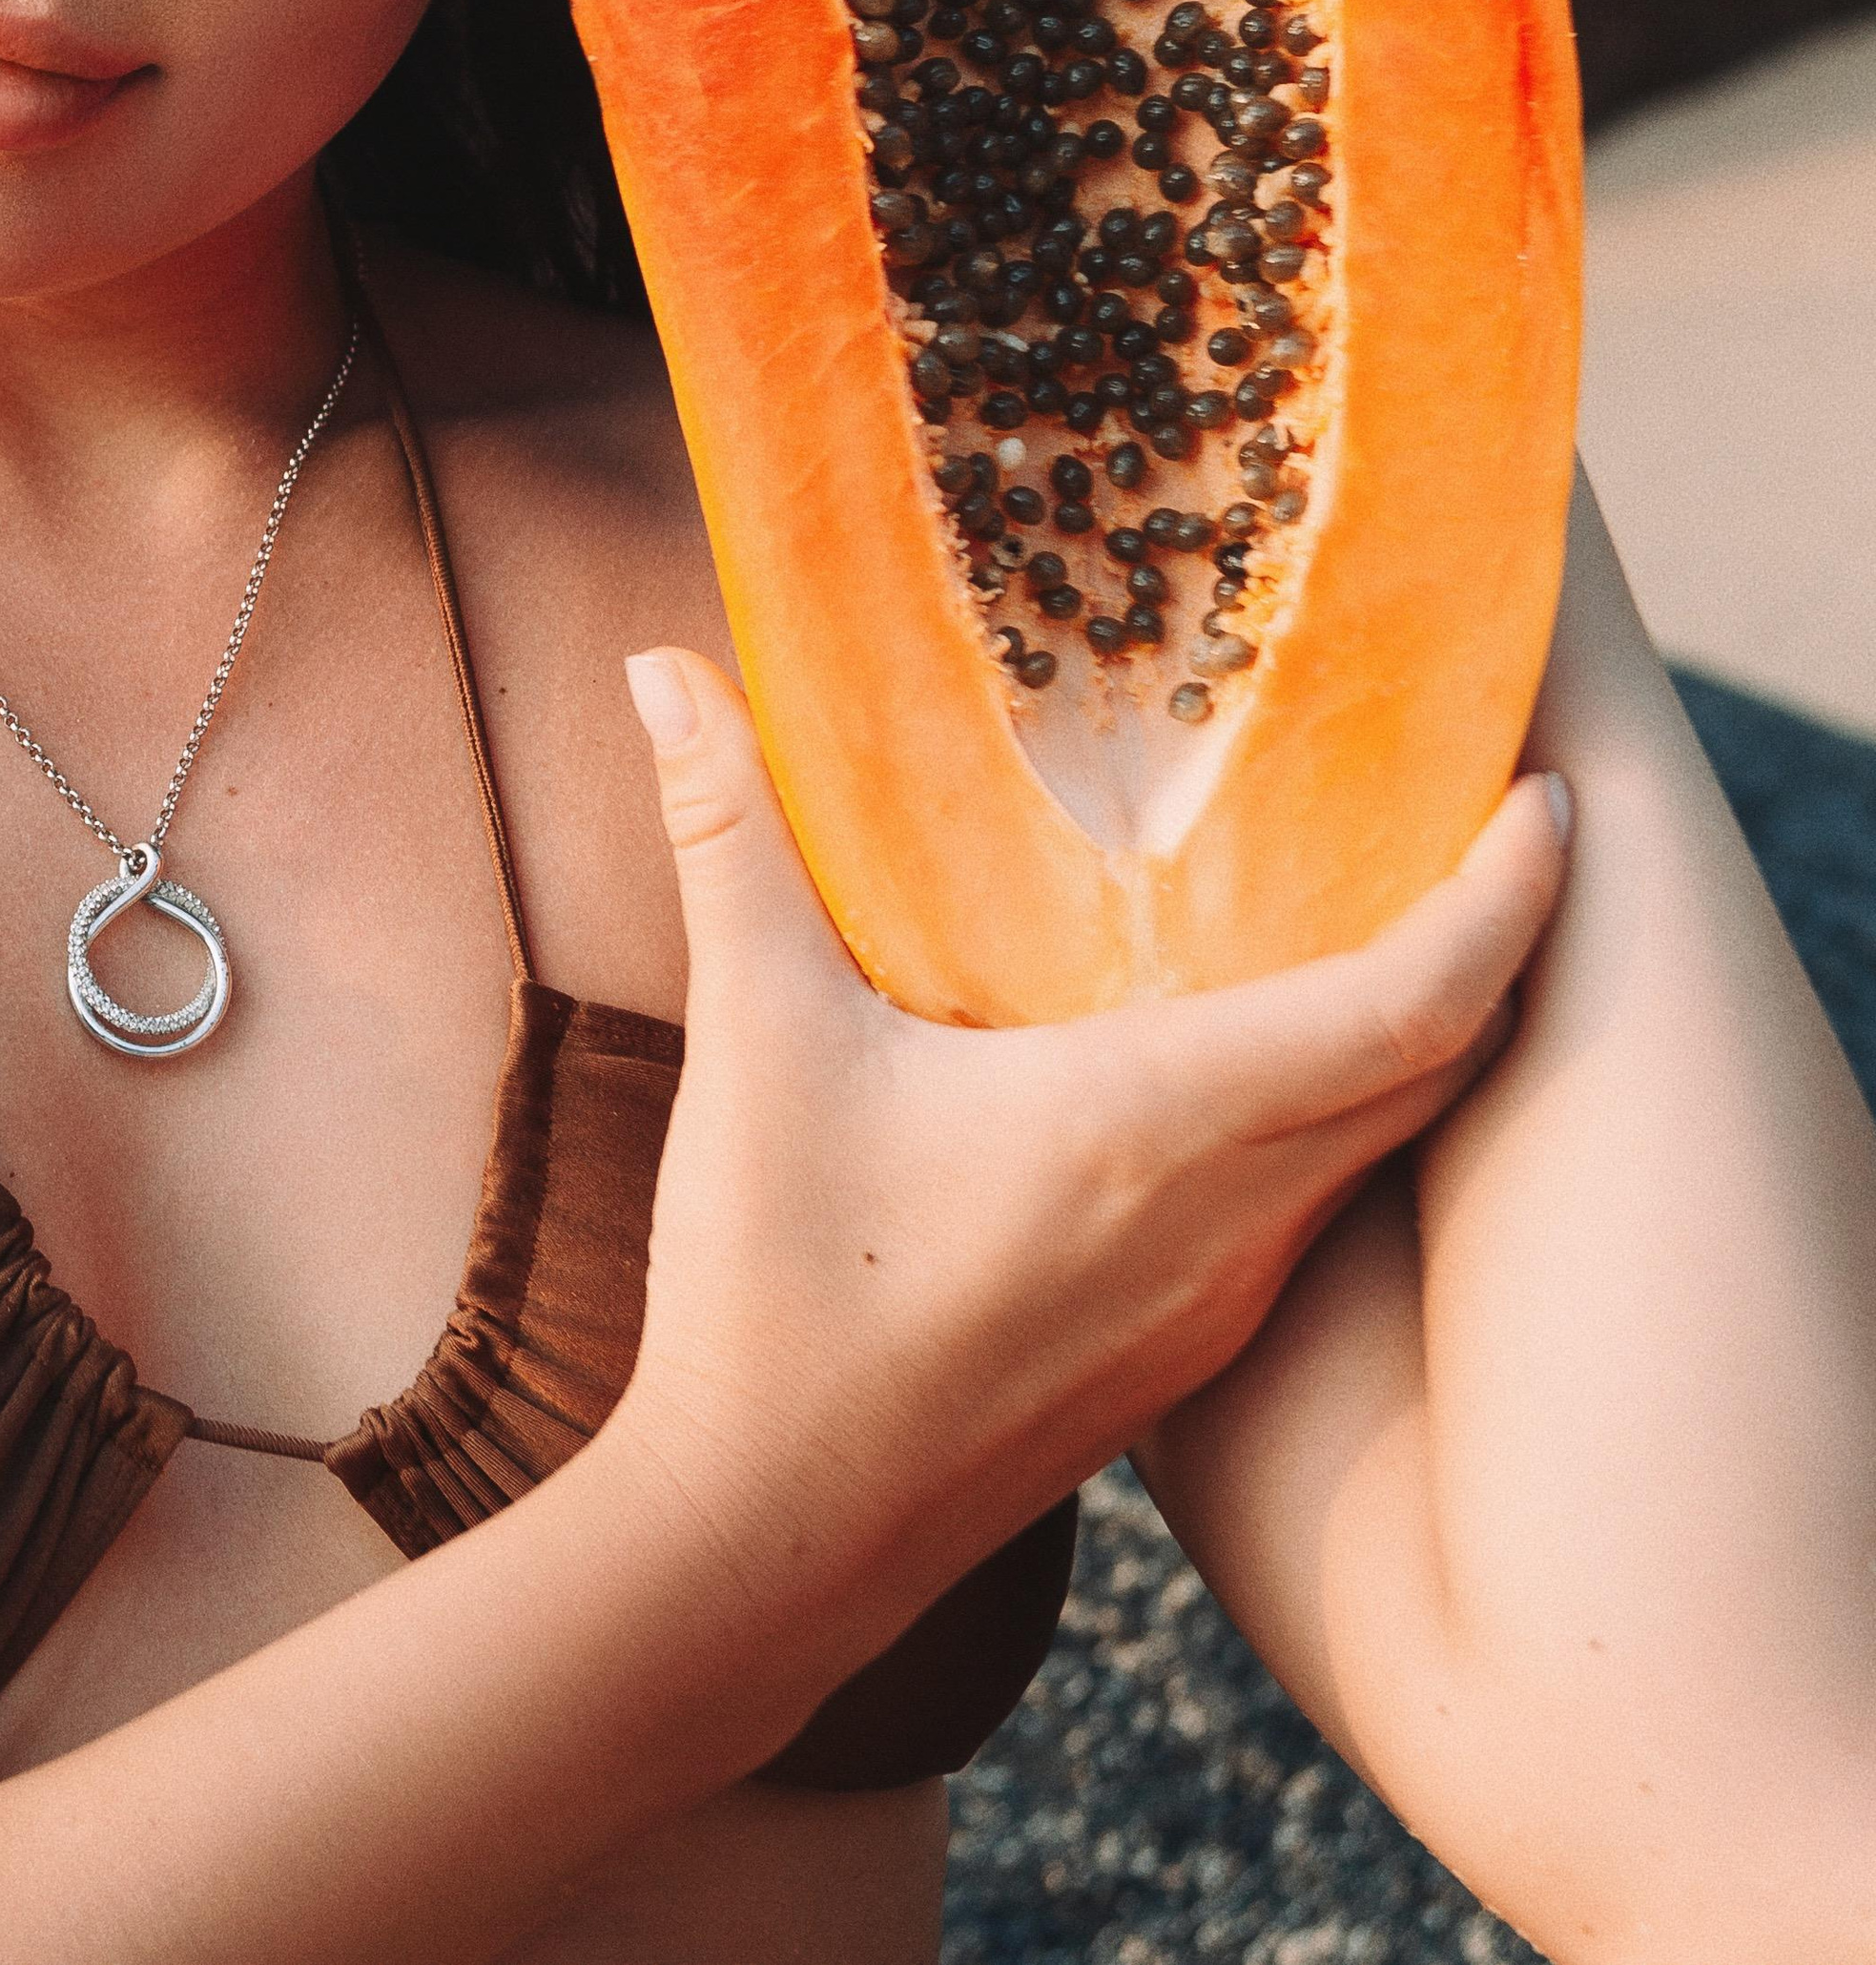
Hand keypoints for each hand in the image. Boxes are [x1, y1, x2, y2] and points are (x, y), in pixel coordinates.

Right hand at [605, 651, 1568, 1680]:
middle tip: (1482, 816)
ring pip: (1385, 1144)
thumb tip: (665, 670)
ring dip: (1420, 1032)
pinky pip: (1319, 1207)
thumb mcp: (757, 1038)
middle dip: (1492, 941)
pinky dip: (1345, 1114)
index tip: (1547, 796)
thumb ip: (728, 836)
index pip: (1418, 1001)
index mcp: (1163, 1122)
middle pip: (1439, 1067)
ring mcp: (1220, 1299)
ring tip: (1388, 910)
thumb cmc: (776, 1292)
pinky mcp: (1184, 1351)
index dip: (1507, 896)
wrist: (767, 1543)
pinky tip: (1260, 1065)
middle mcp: (1233, 1217)